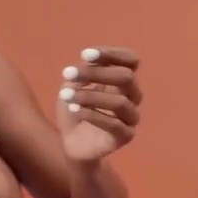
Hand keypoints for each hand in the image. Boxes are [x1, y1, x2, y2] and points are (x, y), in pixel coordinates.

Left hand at [57, 46, 142, 163]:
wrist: (72, 143)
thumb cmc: (75, 109)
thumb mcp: (74, 86)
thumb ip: (83, 71)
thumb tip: (88, 59)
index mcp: (123, 80)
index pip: (131, 60)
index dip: (112, 54)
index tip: (85, 54)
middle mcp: (133, 96)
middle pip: (126, 77)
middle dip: (96, 73)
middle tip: (67, 74)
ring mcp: (131, 117)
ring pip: (120, 102)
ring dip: (89, 96)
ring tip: (65, 95)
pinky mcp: (125, 136)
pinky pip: (114, 124)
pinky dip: (92, 115)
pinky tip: (74, 110)